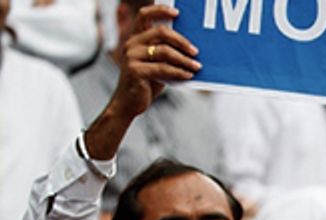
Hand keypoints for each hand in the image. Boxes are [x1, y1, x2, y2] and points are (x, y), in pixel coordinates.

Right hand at [109, 6, 199, 121]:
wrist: (129, 103)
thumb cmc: (146, 83)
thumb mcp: (157, 64)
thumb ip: (166, 53)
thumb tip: (192, 49)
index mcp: (136, 38)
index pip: (144, 15)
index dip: (160, 11)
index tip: (177, 13)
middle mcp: (132, 44)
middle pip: (161, 32)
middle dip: (181, 41)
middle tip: (196, 51)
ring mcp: (131, 56)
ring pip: (164, 51)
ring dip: (184, 59)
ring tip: (197, 66)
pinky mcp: (135, 71)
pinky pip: (163, 68)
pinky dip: (179, 72)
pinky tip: (188, 75)